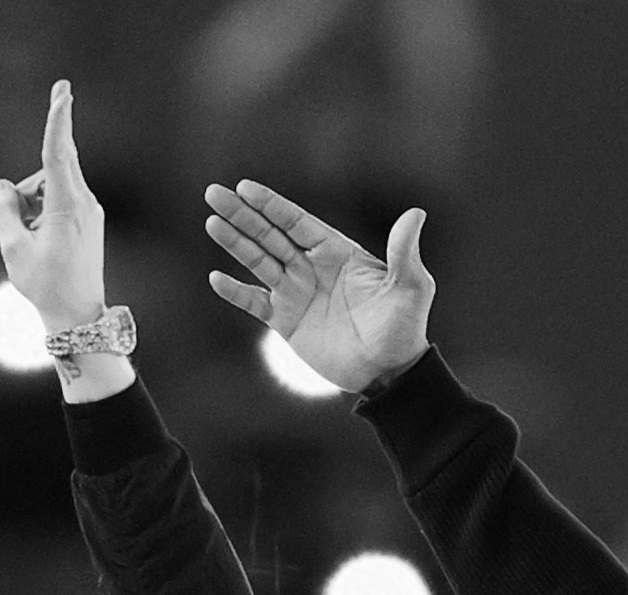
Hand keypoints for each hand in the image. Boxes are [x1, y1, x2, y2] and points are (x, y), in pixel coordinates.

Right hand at [0, 80, 107, 332]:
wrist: (78, 316)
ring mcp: (89, 212)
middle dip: (24, 181)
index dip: (57, 119)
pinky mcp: (87, 221)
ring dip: (25, 199)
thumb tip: (3, 187)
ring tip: (6, 228)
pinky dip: (37, 208)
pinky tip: (20, 229)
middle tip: (4, 212)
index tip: (64, 92)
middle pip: (50, 166)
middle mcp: (84, 204)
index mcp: (67, 207)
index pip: (58, 153)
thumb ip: (5, 208)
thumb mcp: (13, 245)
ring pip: (50, 184)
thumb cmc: (45, 284)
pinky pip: (57, 199)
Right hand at [203, 179, 431, 391]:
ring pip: (258, 261)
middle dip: (242, 215)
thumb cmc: (404, 328)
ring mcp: (296, 293)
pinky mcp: (287, 322)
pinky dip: (236, 292)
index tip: (246, 188)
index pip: (298, 222)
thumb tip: (416, 214)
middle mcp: (312, 268)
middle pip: (270, 235)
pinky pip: (255, 303)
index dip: (272, 205)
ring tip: (212, 222)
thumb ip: (404, 252)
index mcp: (336, 253)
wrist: (390, 373)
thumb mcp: (411, 288)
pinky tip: (216, 278)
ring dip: (235, 243)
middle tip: (213, 193)